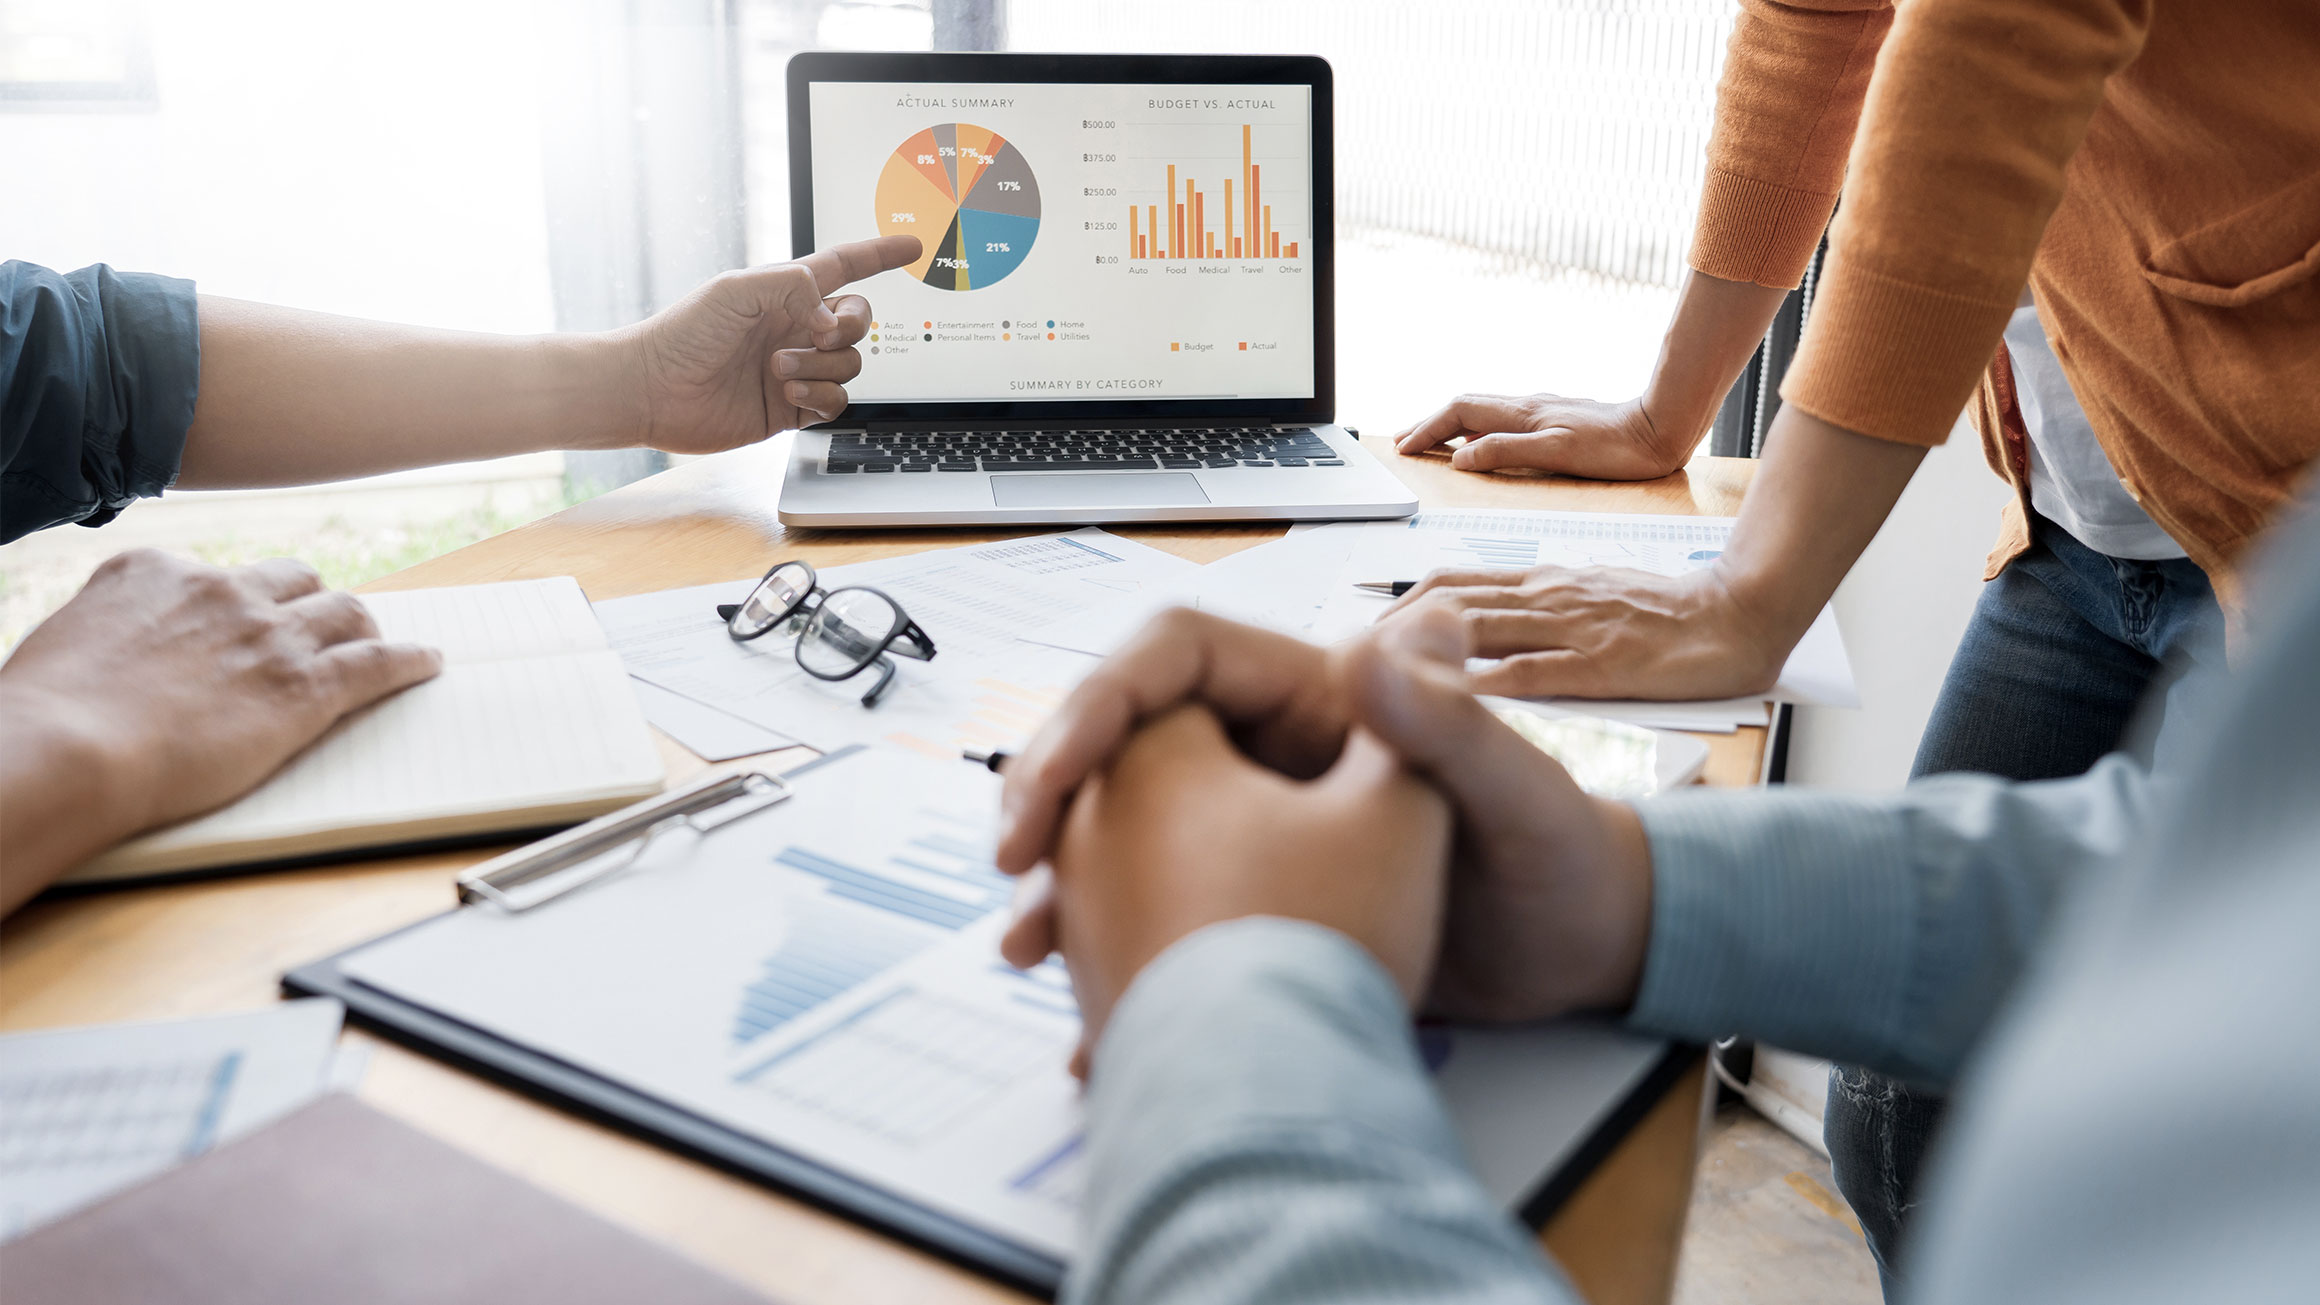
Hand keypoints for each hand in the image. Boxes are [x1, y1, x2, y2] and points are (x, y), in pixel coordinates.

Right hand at [0, 551, 441, 911]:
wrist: (67, 751)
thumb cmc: (45, 718)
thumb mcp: (64, 645)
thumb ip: (107, 633)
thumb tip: (110, 653)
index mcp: (154, 572)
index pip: (213, 575)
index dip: (233, 603)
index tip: (242, 620)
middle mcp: (220, 590)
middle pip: (293, 581)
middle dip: (308, 603)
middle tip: (320, 627)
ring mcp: (268, 634)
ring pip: (344, 612)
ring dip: (361, 627)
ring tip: (376, 642)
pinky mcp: (305, 685)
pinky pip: (378, 661)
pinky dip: (408, 661)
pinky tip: (427, 664)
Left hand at [625, 235, 921, 450]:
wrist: (653, 391)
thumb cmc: (684, 332)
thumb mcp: (739, 289)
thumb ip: (795, 287)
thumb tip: (831, 320)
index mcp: (786, 292)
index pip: (846, 266)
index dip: (881, 254)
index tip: (913, 245)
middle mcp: (796, 329)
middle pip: (858, 322)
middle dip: (848, 328)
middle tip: (814, 335)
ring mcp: (797, 369)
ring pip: (851, 365)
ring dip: (821, 367)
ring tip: (778, 370)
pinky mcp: (792, 409)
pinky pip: (836, 402)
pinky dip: (821, 397)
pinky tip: (787, 393)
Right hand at [997, 604, 1655, 1023]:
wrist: (1581, 954)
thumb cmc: (1560, 854)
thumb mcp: (1513, 790)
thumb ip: (1450, 724)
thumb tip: (1379, 641)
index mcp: (1318, 693)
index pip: (1170, 661)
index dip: (1096, 708)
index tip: (1049, 779)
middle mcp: (1275, 747)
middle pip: (1126, 743)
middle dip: (1056, 799)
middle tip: (1013, 865)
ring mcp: (1259, 820)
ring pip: (1126, 830)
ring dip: (1068, 882)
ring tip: (1028, 947)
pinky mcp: (1256, 897)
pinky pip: (1157, 906)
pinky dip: (1114, 949)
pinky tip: (1088, 1010)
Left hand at [1382, 563, 1785, 700]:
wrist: (1741, 613)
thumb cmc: (1666, 617)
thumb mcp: (1587, 599)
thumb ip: (1535, 612)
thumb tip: (1475, 632)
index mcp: (1541, 584)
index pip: (1449, 585)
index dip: (1394, 609)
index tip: (1354, 639)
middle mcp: (1546, 597)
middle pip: (1445, 603)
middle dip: (1385, 634)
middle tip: (1340, 668)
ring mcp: (1571, 628)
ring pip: (1475, 628)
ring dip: (1414, 654)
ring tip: (1368, 684)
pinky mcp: (1601, 665)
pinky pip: (1530, 673)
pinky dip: (1480, 689)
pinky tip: (1441, 707)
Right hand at [1392, 393, 1689, 478]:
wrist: (1659, 429)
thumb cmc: (1614, 448)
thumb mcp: (1556, 453)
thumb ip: (1505, 452)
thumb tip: (1459, 458)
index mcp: (1522, 414)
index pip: (1459, 413)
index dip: (1427, 429)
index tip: (1404, 447)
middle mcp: (1527, 406)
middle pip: (1464, 407)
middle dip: (1430, 423)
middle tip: (1403, 441)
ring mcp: (1541, 411)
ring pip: (1483, 411)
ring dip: (1451, 425)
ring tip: (1431, 440)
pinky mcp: (1556, 418)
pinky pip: (1502, 419)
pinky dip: (1477, 428)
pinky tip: (1481, 440)